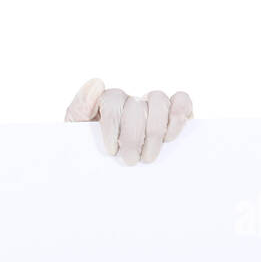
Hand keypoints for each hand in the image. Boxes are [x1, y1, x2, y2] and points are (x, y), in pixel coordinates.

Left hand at [64, 77, 192, 164]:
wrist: (109, 178)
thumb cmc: (95, 155)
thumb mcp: (79, 135)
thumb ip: (79, 109)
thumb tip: (96, 83)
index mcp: (108, 103)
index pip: (113, 99)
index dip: (113, 124)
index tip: (111, 150)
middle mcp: (132, 100)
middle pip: (136, 105)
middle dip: (133, 136)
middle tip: (131, 160)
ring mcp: (154, 104)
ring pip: (158, 100)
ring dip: (154, 131)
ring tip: (148, 157)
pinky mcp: (176, 110)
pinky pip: (181, 101)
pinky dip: (177, 117)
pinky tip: (169, 138)